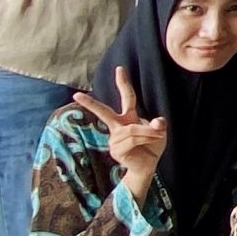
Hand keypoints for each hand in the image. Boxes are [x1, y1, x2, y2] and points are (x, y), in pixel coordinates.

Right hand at [71, 66, 167, 191]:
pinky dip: (146, 138)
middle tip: (76, 96)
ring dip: (148, 132)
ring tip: (158, 135)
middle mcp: (118, 126)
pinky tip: (152, 141)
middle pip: (104, 112)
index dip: (123, 83)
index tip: (120, 69)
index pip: (126, 97)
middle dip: (90, 104)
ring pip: (132, 129)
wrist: (148, 166)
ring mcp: (115, 138)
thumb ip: (159, 124)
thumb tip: (156, 122)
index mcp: (128, 117)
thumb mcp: (160, 132)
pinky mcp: (115, 149)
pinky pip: (132, 139)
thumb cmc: (151, 147)